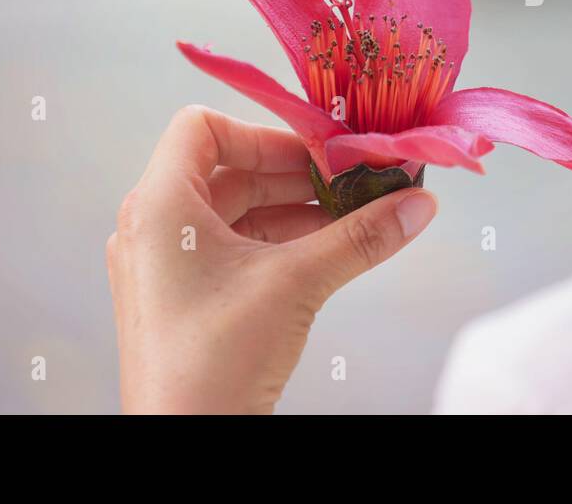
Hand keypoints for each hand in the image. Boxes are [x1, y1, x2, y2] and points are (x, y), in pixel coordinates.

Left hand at [107, 105, 438, 413]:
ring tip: (353, 219)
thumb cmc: (213, 362)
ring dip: (296, 209)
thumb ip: (360, 236)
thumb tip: (417, 204)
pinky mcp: (183, 295)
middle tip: (354, 182)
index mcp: (160, 206)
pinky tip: (328, 251)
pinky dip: (280, 240)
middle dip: (297, 174)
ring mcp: (166, 263)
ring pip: (237, 210)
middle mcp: (155, 226)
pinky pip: (234, 245)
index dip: (264, 131)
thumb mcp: (297, 283)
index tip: (318, 151)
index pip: (203, 126)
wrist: (187, 445)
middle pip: (230, 169)